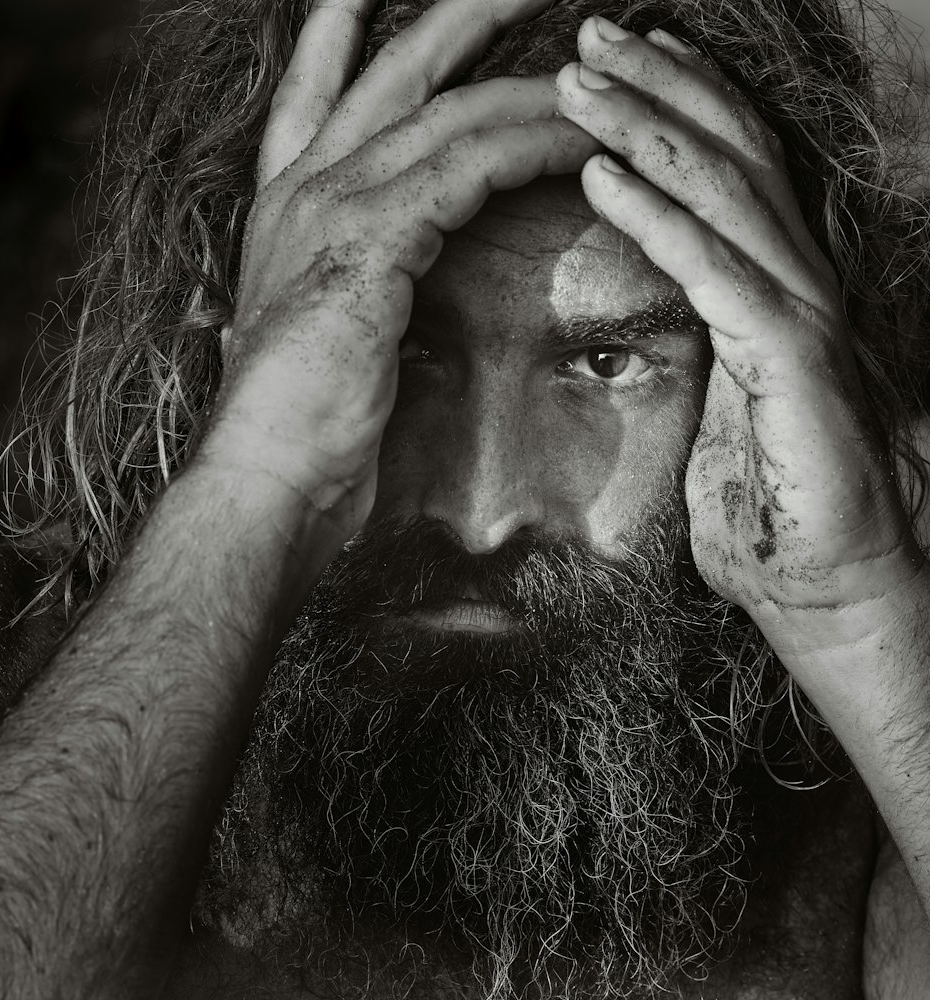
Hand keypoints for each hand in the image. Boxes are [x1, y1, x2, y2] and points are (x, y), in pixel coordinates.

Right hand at [203, 0, 597, 554]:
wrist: (267, 477)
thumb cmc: (299, 429)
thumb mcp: (319, 340)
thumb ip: (345, 293)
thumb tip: (375, 293)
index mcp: (287, 211)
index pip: (314, 96)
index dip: (337, 37)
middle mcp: (305, 190)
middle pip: (394, 68)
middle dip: (465, 10)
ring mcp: (332, 206)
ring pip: (448, 106)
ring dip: (531, 75)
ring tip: (598, 41)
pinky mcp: (371, 239)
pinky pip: (470, 164)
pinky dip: (530, 142)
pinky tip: (579, 132)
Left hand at [553, 16, 924, 652]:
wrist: (827, 583)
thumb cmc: (767, 501)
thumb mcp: (715, 403)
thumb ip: (694, 344)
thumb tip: (646, 318)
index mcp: (774, 285)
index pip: (729, 170)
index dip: (680, 104)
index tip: (617, 62)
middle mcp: (797, 279)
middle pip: (727, 154)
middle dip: (656, 88)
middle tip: (588, 39)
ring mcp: (800, 312)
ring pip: (722, 193)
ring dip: (644, 129)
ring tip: (578, 82)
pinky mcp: (792, 357)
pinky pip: (714, 270)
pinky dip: (656, 217)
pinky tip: (600, 175)